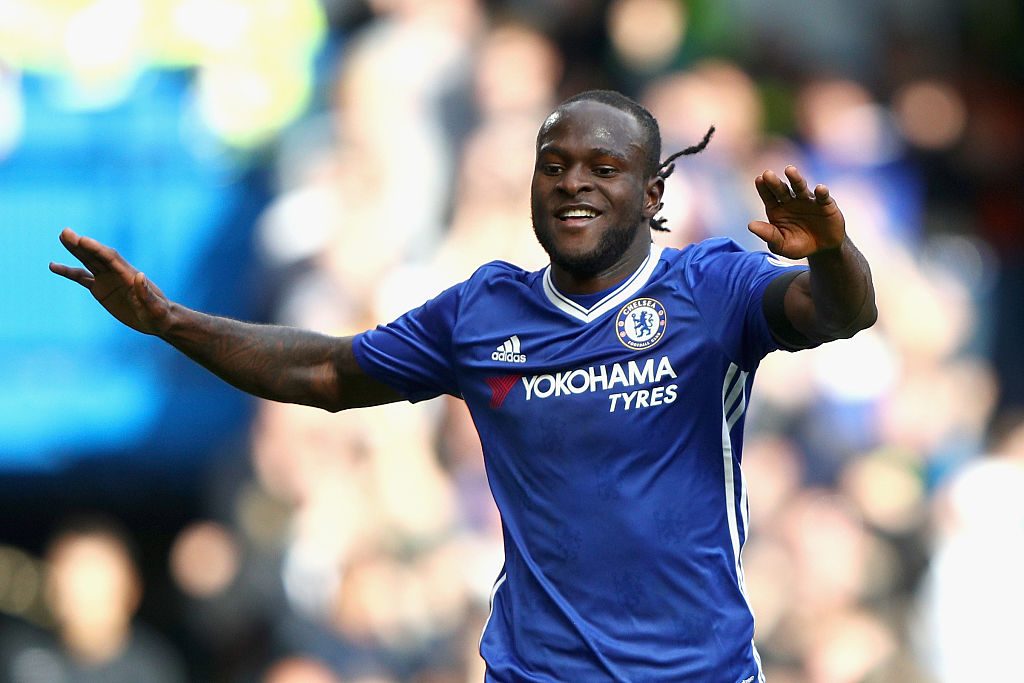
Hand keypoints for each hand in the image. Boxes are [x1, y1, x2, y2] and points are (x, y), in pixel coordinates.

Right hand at [49, 228, 171, 334]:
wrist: (158, 320)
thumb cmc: (159, 314)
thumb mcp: (155, 307)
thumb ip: (146, 293)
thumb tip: (139, 275)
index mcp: (129, 275)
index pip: (111, 258)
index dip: (97, 249)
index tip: (83, 240)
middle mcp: (117, 273)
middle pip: (97, 255)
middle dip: (82, 245)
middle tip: (65, 232)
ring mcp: (108, 280)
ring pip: (88, 262)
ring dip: (75, 251)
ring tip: (61, 237)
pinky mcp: (101, 289)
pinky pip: (81, 278)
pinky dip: (68, 272)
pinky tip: (53, 266)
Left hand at [748, 166, 844, 258]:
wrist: (823, 249)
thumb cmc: (798, 245)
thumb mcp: (781, 245)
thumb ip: (768, 235)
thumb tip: (750, 225)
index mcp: (777, 209)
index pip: (768, 196)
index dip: (763, 188)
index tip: (758, 179)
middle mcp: (791, 201)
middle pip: (781, 189)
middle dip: (774, 182)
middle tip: (767, 174)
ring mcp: (808, 200)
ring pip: (800, 187)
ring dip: (795, 179)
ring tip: (789, 170)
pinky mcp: (825, 203)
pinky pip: (823, 196)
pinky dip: (822, 192)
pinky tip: (820, 189)